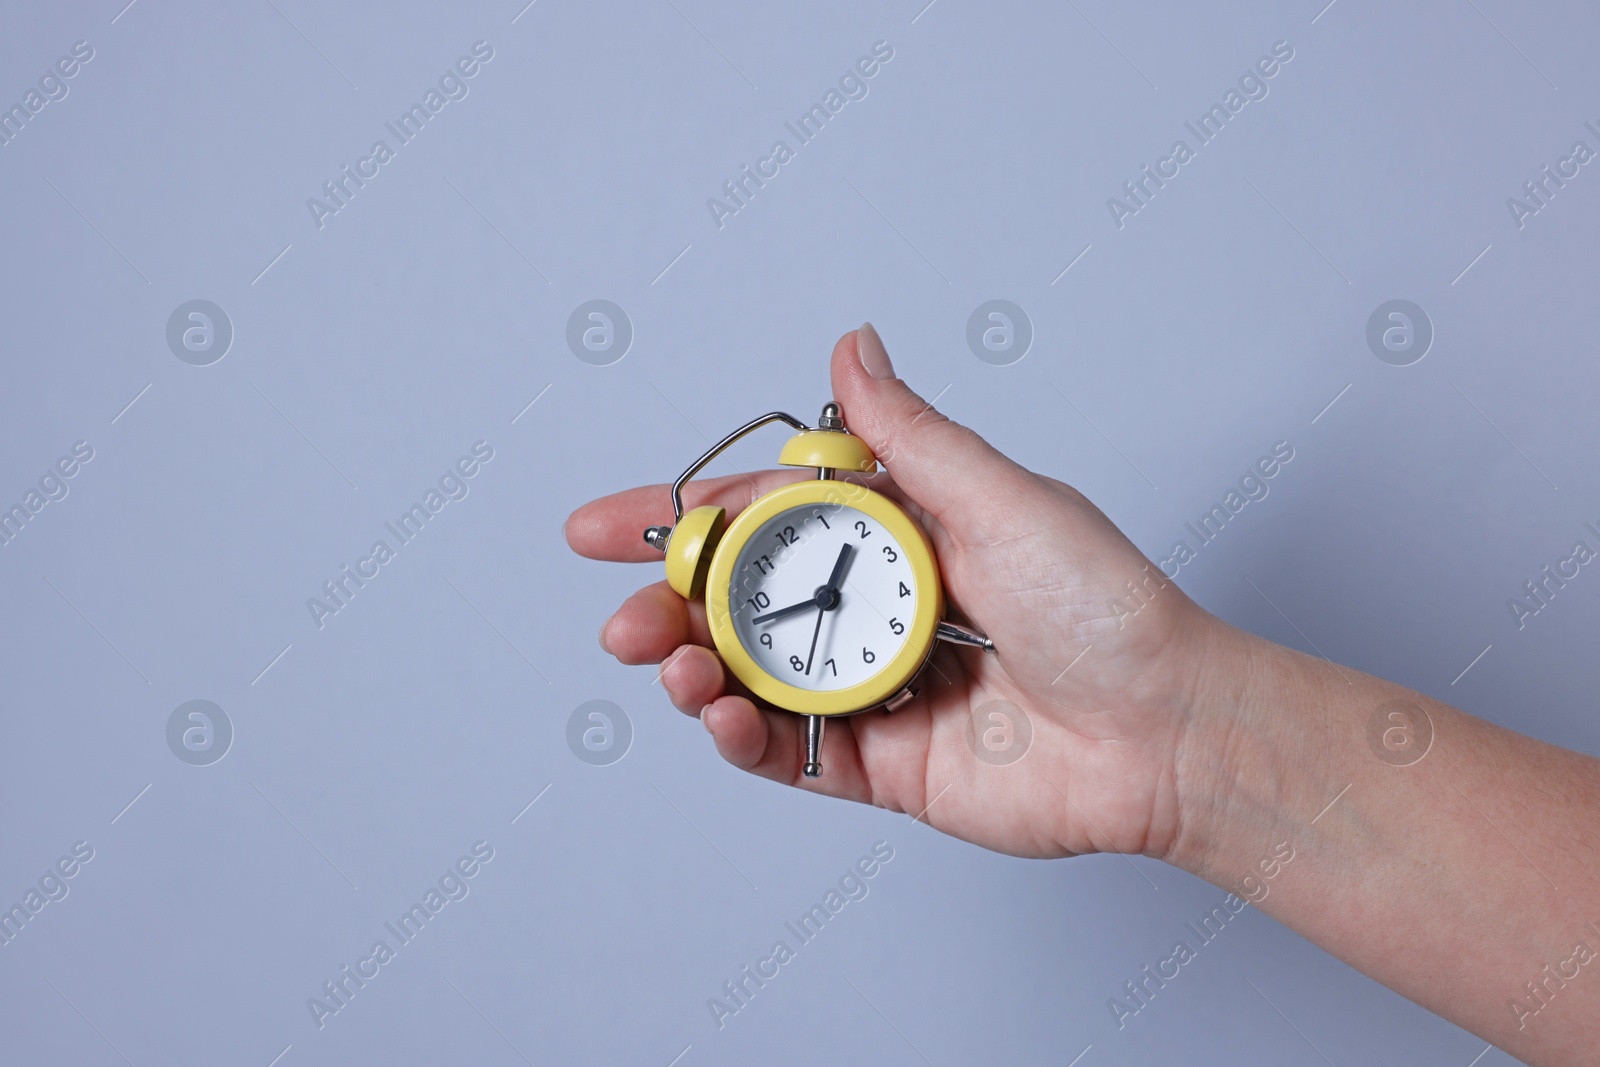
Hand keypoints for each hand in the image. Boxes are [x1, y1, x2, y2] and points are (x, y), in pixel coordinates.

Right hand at [566, 324, 1226, 859]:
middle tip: (628, 624)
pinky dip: (746, 739)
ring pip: (755, 681)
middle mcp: (877, 610)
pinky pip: (795, 752)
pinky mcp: (887, 763)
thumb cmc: (1108, 607)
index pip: (764, 518)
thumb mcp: (1000, 497)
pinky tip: (725, 717)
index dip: (679, 520)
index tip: (603, 527)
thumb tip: (851, 346)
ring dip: (698, 673)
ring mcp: (877, 690)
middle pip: (742, 606)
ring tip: (676, 667)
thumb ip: (907, 436)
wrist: (1168, 731)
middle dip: (670, 611)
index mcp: (897, 534)